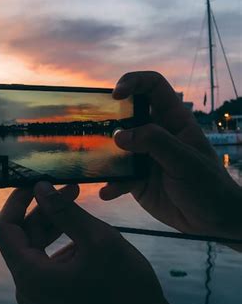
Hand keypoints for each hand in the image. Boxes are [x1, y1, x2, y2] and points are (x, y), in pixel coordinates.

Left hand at [0, 182, 184, 303]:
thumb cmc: (126, 291)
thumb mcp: (97, 241)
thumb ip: (65, 211)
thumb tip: (40, 187)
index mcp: (30, 276)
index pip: (5, 229)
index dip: (16, 202)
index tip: (34, 183)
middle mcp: (27, 288)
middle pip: (22, 238)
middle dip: (44, 210)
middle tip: (70, 189)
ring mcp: (40, 296)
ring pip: (37, 250)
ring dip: (55, 225)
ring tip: (78, 206)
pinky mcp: (54, 299)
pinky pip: (48, 264)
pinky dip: (61, 244)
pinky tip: (84, 234)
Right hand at [100, 71, 241, 238]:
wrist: (211, 221)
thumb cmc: (208, 185)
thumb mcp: (185, 160)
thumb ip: (155, 143)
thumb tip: (119, 135)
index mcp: (173, 121)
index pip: (153, 87)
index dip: (134, 82)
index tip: (116, 95)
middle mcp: (155, 135)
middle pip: (126, 114)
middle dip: (108, 118)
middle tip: (92, 128)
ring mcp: (143, 157)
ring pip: (115, 147)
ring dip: (103, 154)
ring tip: (93, 162)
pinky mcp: (135, 179)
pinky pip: (116, 177)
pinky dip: (110, 184)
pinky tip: (107, 192)